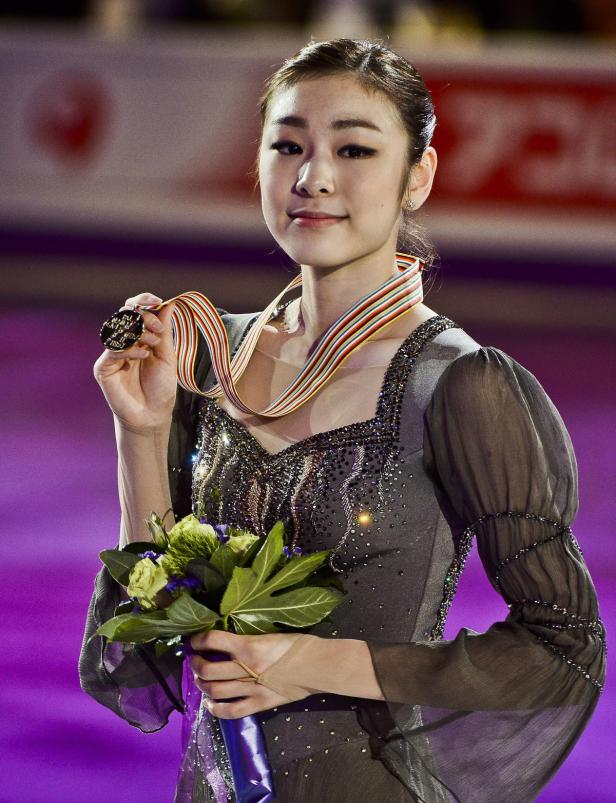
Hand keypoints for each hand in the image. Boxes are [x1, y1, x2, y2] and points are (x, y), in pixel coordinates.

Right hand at [93, 293, 176, 431]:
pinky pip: (112, 349)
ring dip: (138, 332)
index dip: (143, 302)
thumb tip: (170, 304)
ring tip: (153, 344)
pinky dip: (129, 348)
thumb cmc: (160, 387)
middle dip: (143, 316)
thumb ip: (165, 331)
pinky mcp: (103, 368)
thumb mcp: (167, 355)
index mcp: (138, 337)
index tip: (157, 302)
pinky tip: (142, 355)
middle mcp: (123, 342)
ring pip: (117, 329)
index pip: (135, 310)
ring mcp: (111, 354)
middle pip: (124, 314)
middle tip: (157, 329)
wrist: (153, 414)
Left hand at [190, 630, 308, 718]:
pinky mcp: (259, 704)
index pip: (213, 640)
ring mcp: (251, 689)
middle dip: (196, 665)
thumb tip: (230, 641)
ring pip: (215, 690)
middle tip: (195, 661)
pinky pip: (232, 711)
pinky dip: (217, 710)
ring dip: (202, 685)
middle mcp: (245, 668)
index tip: (194, 641)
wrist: (317, 666)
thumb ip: (249, 640)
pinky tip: (211, 705)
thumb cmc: (298, 645)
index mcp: (248, 646)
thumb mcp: (271, 634)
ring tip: (201, 680)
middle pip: (208, 669)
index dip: (199, 640)